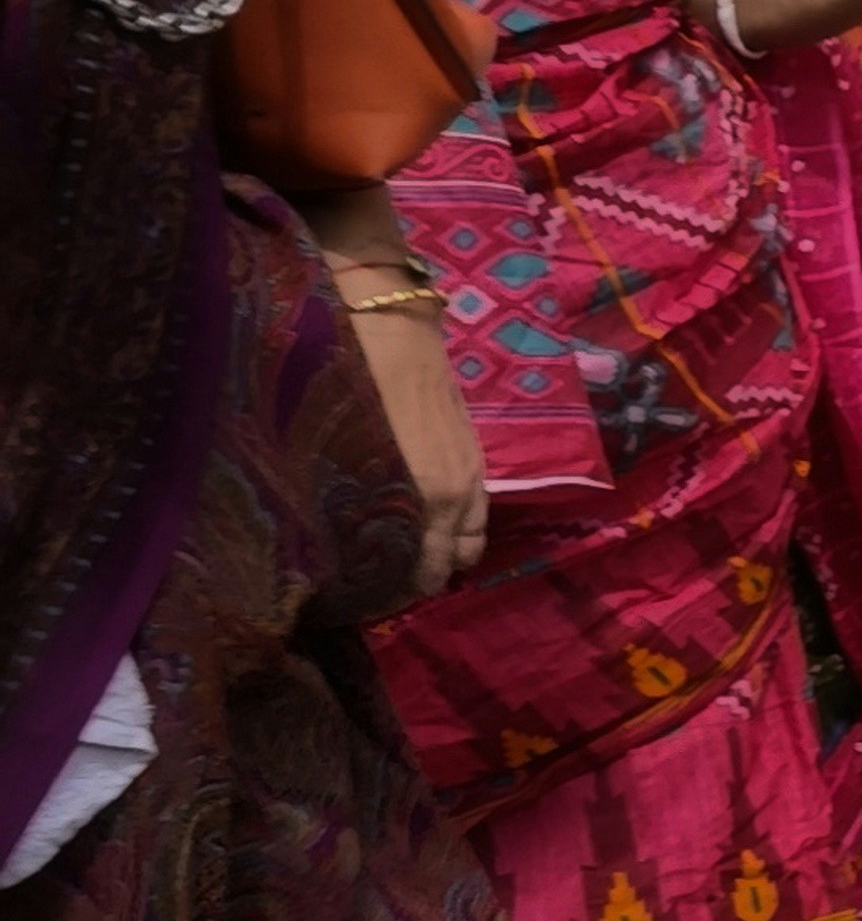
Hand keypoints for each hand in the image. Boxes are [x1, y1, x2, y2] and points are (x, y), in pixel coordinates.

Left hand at [337, 298, 490, 595]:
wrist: (388, 317)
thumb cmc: (347, 377)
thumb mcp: (334, 448)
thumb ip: (343, 503)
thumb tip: (326, 548)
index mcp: (426, 495)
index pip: (423, 569)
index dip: (397, 593)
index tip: (365, 603)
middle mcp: (457, 491)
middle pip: (456, 557)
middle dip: (426, 577)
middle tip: (386, 588)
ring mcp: (471, 468)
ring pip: (473, 532)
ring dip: (447, 551)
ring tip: (413, 561)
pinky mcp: (472, 447)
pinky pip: (475, 505)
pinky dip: (458, 524)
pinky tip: (429, 521)